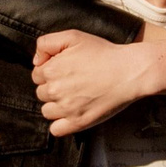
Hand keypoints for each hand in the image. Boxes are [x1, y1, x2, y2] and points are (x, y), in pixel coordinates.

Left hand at [33, 29, 165, 136]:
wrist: (129, 71)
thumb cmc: (104, 53)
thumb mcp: (73, 36)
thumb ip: (46, 43)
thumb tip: (36, 61)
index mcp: (51, 70)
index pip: (37, 75)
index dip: (50, 71)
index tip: (65, 70)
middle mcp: (55, 90)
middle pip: (41, 93)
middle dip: (53, 87)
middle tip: (73, 82)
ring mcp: (66, 108)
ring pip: (47, 111)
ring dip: (56, 105)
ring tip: (74, 97)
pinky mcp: (78, 122)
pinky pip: (56, 130)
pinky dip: (60, 124)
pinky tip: (71, 113)